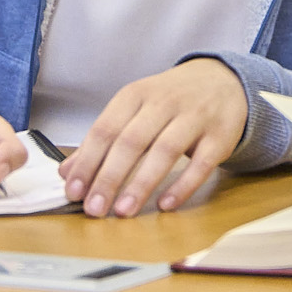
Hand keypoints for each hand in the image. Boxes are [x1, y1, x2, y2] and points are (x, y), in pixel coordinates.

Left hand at [59, 59, 247, 216]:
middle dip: (109, 177)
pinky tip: (165, 204)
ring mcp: (195, 117)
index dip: (88, 161)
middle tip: (94, 208)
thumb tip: (67, 172)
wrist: (224, 81)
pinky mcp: (220, 136)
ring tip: (123, 211)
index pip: (106, 128)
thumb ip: (103, 139)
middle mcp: (165, 102)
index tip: (74, 191)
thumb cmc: (171, 100)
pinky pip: (201, 163)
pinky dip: (182, 185)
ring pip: (165, 150)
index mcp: (136, 94)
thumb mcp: (135, 109)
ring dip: (141, 183)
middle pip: (132, 141)